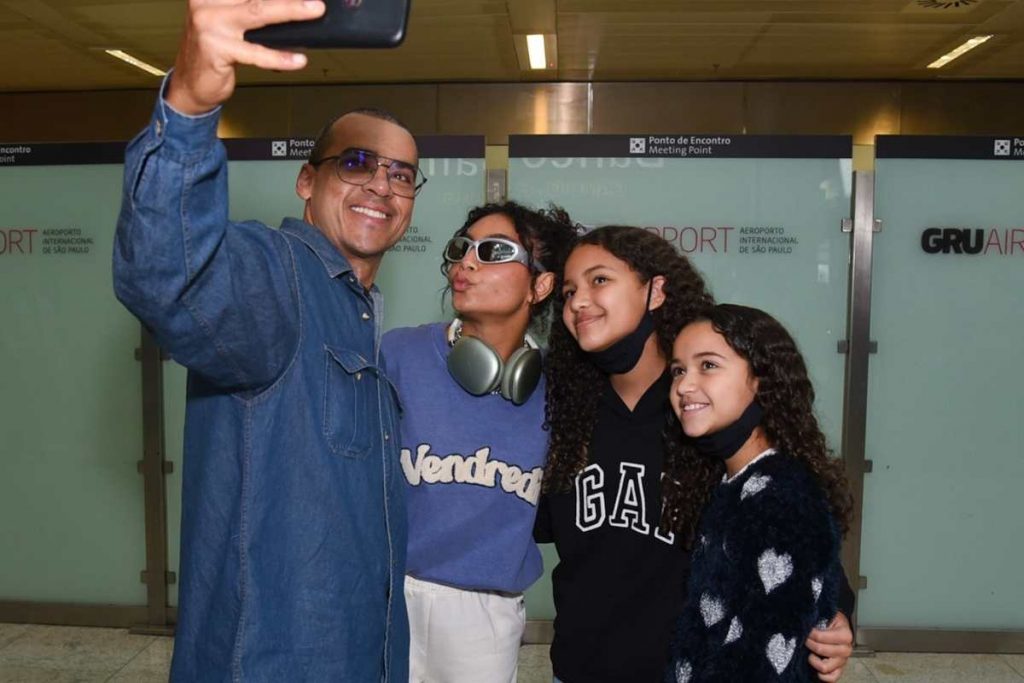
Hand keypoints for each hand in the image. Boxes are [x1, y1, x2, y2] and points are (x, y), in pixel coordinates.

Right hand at [167, 0, 324, 114]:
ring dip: (290, 11)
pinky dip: (279, 57)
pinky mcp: (215, 48)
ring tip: (313, 12)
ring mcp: (209, 24)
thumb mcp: (230, 22)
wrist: (190, 85)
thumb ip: (252, 10)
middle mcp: (206, 2)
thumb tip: (290, 5)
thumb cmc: (214, 51)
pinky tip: (296, 60)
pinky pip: (255, 52)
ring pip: (258, 13)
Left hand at [805, 612, 853, 681]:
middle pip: (823, 651)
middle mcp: (846, 649)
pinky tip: (816, 668)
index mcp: (845, 634)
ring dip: (814, 660)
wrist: (837, 627)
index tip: (806, 631)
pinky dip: (823, 676)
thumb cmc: (830, 622)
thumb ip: (817, 619)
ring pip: (826, 667)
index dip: (811, 634)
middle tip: (806, 640)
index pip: (822, 637)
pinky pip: (832, 678)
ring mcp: (843, 660)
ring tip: (810, 653)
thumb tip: (804, 622)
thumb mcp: (827, 615)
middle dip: (810, 644)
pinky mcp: (839, 669)